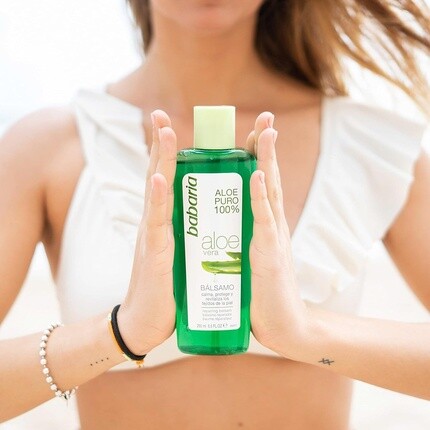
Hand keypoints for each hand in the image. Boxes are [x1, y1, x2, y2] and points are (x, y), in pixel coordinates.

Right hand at [117, 110, 176, 354]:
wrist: (147, 323)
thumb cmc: (167, 289)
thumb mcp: (178, 254)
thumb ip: (183, 235)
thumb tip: (198, 221)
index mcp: (165, 223)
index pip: (166, 181)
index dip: (167, 153)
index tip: (170, 125)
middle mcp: (156, 223)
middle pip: (157, 176)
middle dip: (161, 145)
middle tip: (161, 115)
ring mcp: (153, 236)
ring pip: (156, 191)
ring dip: (160, 160)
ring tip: (164, 130)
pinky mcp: (156, 255)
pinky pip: (157, 223)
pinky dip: (158, 200)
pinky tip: (160, 179)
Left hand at [246, 113, 310, 358]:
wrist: (282, 328)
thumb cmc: (261, 294)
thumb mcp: (251, 258)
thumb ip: (245, 240)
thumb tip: (232, 228)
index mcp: (262, 226)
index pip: (259, 184)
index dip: (257, 157)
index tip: (253, 130)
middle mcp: (270, 226)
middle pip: (268, 179)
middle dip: (265, 147)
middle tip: (265, 117)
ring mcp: (272, 238)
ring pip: (269, 193)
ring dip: (266, 161)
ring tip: (264, 132)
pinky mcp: (269, 256)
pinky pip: (263, 222)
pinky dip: (260, 198)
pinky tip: (256, 177)